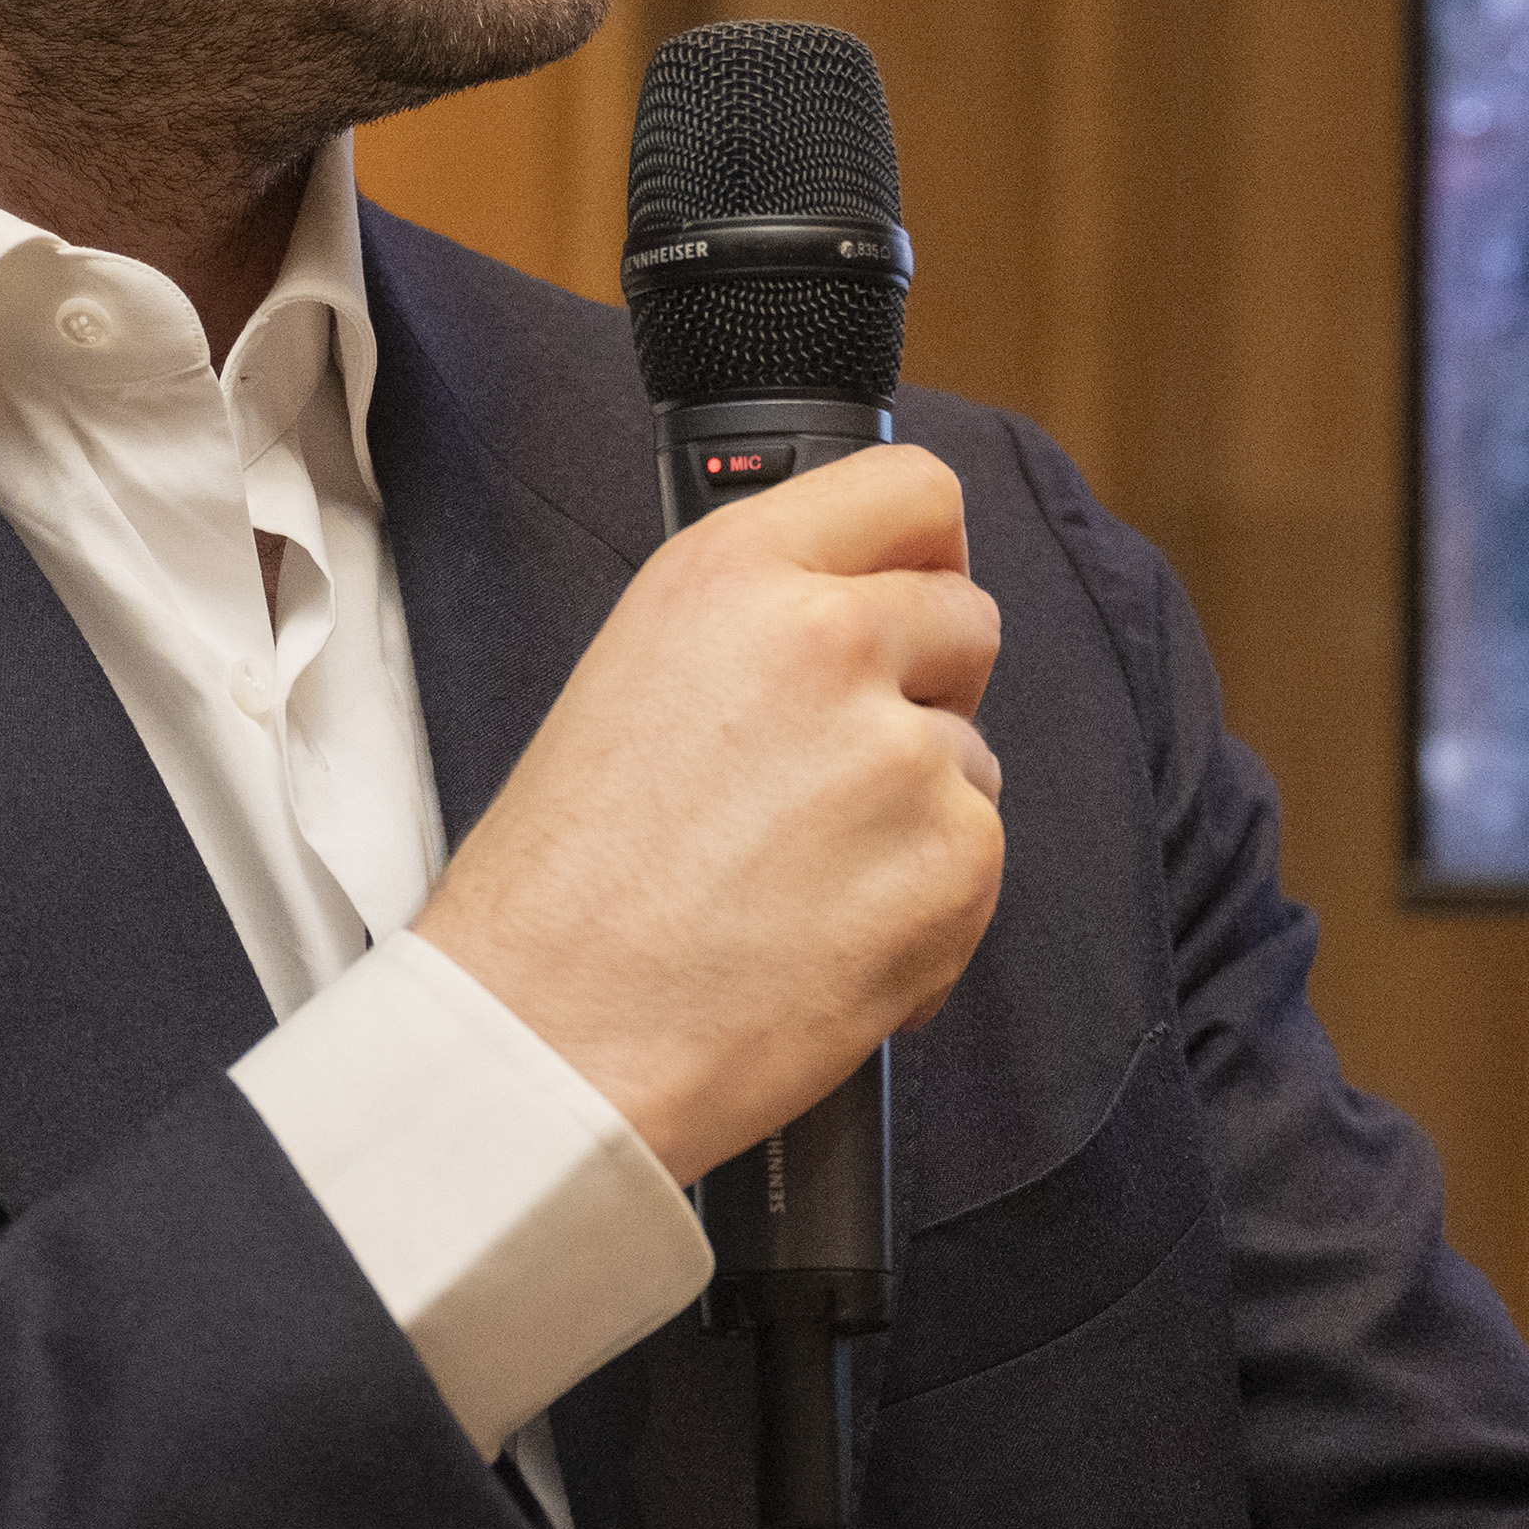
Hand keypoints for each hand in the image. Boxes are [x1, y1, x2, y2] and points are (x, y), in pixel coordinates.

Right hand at [417, 446, 1004, 1182]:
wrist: (549, 1037)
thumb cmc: (565, 882)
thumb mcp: (635, 673)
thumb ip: (761, 619)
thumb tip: (872, 611)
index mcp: (733, 572)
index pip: (912, 492)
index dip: (920, 551)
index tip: (910, 591)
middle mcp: (828, 639)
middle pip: (966, 618)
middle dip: (925, 689)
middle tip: (834, 773)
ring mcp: (900, 754)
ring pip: (973, 757)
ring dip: (916, 815)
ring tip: (795, 882)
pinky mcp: (952, 865)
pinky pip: (980, 864)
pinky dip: (926, 913)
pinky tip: (824, 942)